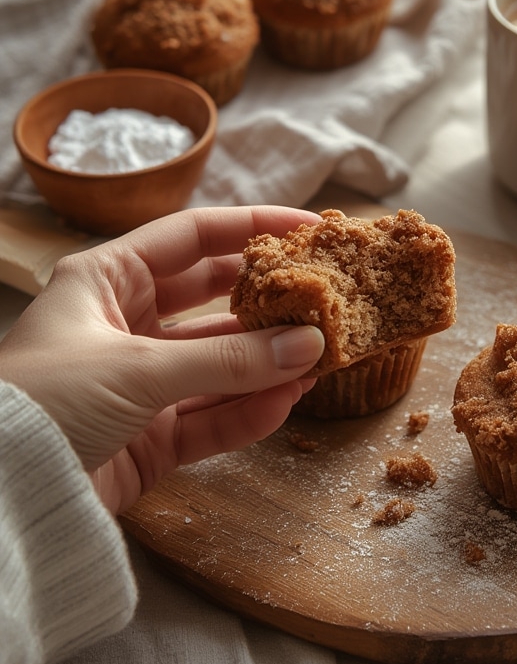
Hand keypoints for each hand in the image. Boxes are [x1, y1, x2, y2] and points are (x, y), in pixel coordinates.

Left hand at [0, 205, 324, 514]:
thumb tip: (309, 344)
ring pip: (219, 365)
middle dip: (268, 303)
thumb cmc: (46, 400)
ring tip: (319, 362)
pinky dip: (246, 412)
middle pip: (213, 300)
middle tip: (323, 300)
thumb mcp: (138, 368)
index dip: (252, 227)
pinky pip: (209, 416)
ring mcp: (140, 382)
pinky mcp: (148, 436)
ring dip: (266, 365)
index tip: (308, 229)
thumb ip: (227, 359)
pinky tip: (285, 404)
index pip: (194, 237)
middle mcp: (125, 323)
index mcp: (108, 279)